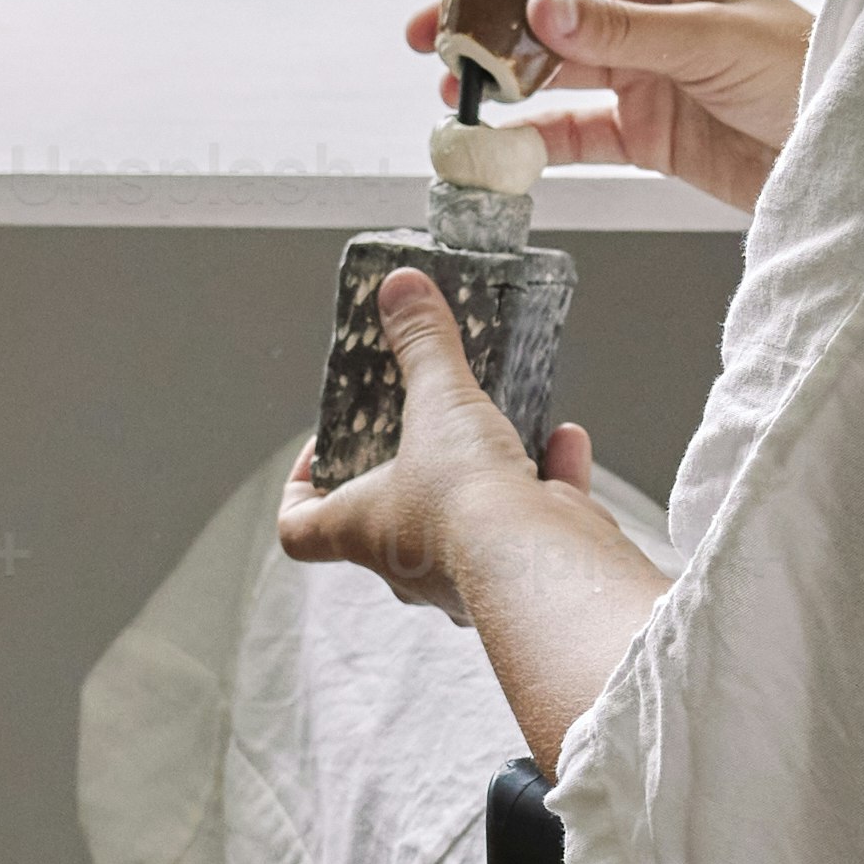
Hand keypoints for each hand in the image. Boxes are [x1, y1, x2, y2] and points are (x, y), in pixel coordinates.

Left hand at [279, 270, 593, 617]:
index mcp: (362, 529)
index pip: (299, 527)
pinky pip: (532, 519)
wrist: (543, 564)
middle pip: (389, 519)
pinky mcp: (528, 571)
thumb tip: (400, 289)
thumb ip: (422, 344)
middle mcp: (408, 563)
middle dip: (410, 467)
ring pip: (468, 521)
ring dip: (488, 468)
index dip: (300, 485)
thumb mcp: (438, 401)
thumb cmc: (466, 502)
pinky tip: (565, 438)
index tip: (325, 444)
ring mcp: (470, 574)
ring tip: (502, 423)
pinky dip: (550, 477)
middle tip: (423, 422)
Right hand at [421, 0, 810, 211]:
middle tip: (432, 29)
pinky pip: (574, 131)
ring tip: (452, 85)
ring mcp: (640, 69)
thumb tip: (540, 8)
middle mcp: (643, 9)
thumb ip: (621, 29)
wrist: (845, 150)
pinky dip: (533, 139)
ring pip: (549, 65)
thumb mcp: (710, 39)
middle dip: (484, 9)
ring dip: (498, 74)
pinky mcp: (645, 129)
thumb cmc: (805, 69)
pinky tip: (500, 142)